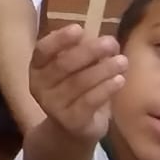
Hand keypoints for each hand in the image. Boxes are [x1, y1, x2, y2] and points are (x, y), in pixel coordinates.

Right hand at [28, 25, 125, 141]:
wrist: (71, 130)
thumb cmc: (74, 90)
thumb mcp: (75, 68)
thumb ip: (83, 52)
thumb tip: (102, 39)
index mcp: (37, 68)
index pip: (43, 50)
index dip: (60, 39)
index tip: (79, 29)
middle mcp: (39, 86)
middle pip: (63, 65)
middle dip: (89, 51)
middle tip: (111, 42)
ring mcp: (53, 106)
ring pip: (79, 83)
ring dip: (103, 69)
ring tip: (122, 61)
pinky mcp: (71, 121)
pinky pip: (89, 101)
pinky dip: (106, 88)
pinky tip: (120, 79)